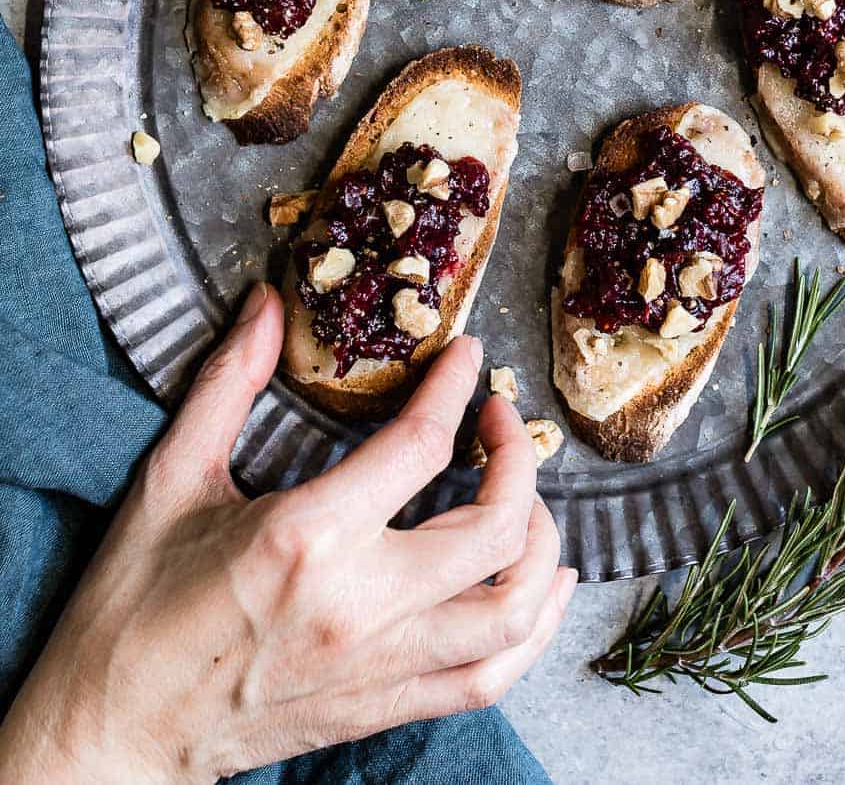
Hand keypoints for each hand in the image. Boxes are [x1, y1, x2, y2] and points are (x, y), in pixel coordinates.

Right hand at [0, 285, 575, 784]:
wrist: (108, 736)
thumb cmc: (130, 610)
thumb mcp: (172, 478)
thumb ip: (229, 382)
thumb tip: (266, 303)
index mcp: (305, 538)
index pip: (421, 446)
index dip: (456, 388)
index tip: (467, 356)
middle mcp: (359, 606)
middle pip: (494, 530)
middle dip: (517, 461)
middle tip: (500, 420)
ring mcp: (379, 667)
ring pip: (511, 612)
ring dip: (542, 545)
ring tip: (528, 499)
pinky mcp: (382, 708)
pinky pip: (490, 676)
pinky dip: (533, 631)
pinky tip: (540, 589)